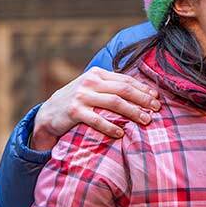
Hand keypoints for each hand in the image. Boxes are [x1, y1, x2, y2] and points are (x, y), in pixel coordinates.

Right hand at [31, 68, 161, 148]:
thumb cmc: (78, 102)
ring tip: (146, 120)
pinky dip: (111, 126)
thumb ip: (111, 87)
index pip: (126, 80)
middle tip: (156, 109)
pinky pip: (97, 119)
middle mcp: (90, 82)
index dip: (143, 89)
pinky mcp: (74, 111)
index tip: (157, 98)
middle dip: (143, 99)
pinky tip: (121, 132)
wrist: (49, 113)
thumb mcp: (92, 88)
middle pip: (123, 90)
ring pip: (114, 102)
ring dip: (133, 112)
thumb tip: (142, 93)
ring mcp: (81, 96)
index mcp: (97, 74)